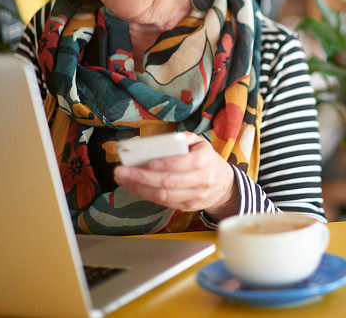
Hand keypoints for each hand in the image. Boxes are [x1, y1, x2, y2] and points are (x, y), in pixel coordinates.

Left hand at [113, 136, 238, 220]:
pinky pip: (163, 202)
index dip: (165, 164)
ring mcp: (194, 197)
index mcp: (206, 161)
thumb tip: (159, 141)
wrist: (223, 185)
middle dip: (142, 177)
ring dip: (139, 188)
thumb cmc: (207, 159)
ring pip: (163, 196)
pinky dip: (145, 194)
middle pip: (169, 182)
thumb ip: (182, 139)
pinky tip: (133, 186)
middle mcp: (202, 181)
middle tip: (122, 171)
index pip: (185, 163)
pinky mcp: (186, 207)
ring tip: (122, 178)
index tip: (147, 162)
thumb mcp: (200, 143)